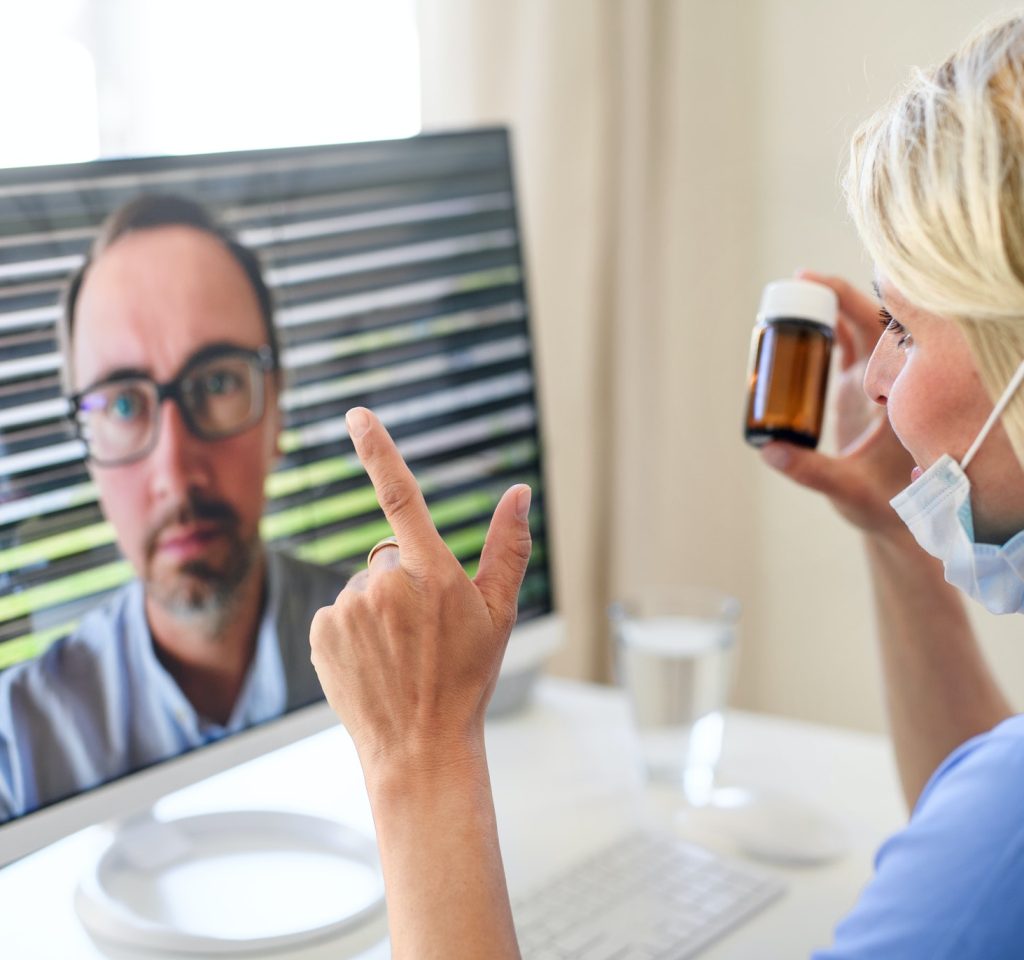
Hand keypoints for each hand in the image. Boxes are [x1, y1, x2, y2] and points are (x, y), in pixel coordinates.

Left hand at [310, 407, 532, 780]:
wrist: (419, 745)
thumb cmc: (467, 678)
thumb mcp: (499, 614)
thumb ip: (509, 547)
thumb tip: (519, 492)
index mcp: (431, 572)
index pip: (401, 494)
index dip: (378, 449)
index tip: (356, 414)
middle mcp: (384, 583)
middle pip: (389, 557)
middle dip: (404, 582)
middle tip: (422, 632)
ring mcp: (346, 608)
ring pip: (363, 587)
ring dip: (377, 609)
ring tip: (397, 654)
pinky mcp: (320, 631)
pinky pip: (337, 612)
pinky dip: (352, 630)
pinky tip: (372, 662)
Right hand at [760, 271, 915, 538]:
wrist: (901, 514)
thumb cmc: (884, 504)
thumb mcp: (847, 489)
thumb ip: (809, 471)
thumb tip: (769, 449)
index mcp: (898, 391)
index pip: (882, 329)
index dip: (850, 298)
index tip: (816, 283)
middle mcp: (891, 377)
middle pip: (868, 317)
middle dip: (831, 295)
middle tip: (790, 287)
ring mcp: (875, 378)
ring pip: (857, 326)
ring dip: (825, 308)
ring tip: (785, 302)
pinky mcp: (859, 386)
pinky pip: (846, 343)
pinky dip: (823, 327)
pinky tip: (794, 324)